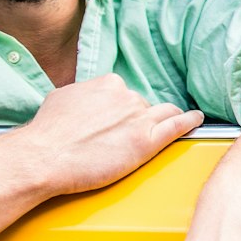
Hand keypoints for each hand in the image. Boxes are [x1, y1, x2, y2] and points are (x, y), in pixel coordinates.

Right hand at [14, 74, 202, 193]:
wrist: (44, 156)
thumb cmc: (48, 132)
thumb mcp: (63, 98)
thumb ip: (83, 95)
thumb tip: (86, 100)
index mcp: (108, 84)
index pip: (126, 95)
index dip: (123, 111)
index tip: (120, 121)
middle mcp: (127, 97)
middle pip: (143, 107)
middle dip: (137, 121)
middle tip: (124, 138)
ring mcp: (139, 118)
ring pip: (163, 115)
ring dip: (163, 122)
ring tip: (169, 127)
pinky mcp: (146, 141)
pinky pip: (177, 126)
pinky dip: (189, 122)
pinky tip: (196, 120)